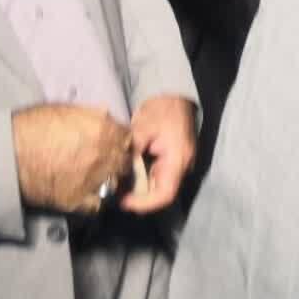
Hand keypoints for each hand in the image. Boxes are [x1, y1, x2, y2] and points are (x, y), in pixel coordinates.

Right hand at [11, 104, 133, 213]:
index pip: (129, 138)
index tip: (116, 145)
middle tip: (106, 162)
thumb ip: (93, 115)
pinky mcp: (78, 201)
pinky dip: (95, 200)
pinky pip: (98, 204)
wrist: (10, 154)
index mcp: (104, 130)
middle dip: (118, 161)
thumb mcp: (67, 110)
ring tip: (96, 178)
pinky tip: (86, 193)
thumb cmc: (34, 126)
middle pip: (125, 162)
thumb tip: (107, 116)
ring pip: (114, 184)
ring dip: (109, 181)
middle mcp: (104, 155)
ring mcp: (93, 179)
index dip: (122, 141)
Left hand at [121, 95, 196, 214]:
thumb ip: (132, 150)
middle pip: (161, 193)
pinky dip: (143, 179)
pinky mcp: (172, 161)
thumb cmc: (162, 108)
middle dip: (139, 198)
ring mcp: (177, 165)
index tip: (123, 201)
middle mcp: (181, 167)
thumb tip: (117, 170)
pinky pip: (158, 177)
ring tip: (119, 185)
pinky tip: (128, 174)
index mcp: (178, 159)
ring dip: (140, 189)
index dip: (144, 203)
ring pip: (158, 186)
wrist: (176, 95)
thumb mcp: (143, 126)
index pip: (165, 194)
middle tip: (116, 194)